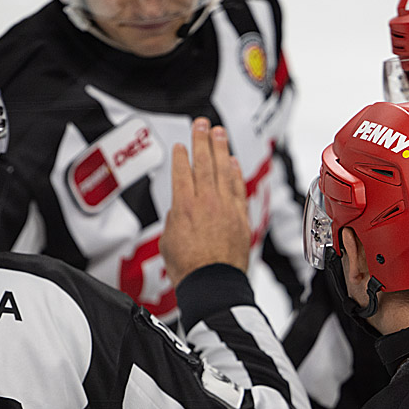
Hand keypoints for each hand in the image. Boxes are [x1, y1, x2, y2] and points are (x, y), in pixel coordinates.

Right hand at [160, 117, 250, 286]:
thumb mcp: (168, 241)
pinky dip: (235, 173)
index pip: (182, 172)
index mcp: (183, 206)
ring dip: (221, 149)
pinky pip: (238, 188)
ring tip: (219, 133)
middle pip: (204, 164)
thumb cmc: (188, 268)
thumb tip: (179, 211)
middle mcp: (206, 202)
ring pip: (223, 171)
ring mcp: (226, 207)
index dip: (182, 156)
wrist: (213, 284)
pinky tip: (233, 162)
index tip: (181, 145)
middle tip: (202, 124)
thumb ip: (174, 220)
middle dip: (202, 140)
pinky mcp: (240, 217)